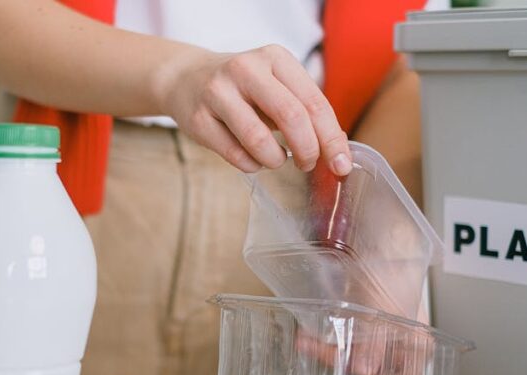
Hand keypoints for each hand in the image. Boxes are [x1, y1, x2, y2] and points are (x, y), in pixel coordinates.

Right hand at [157, 45, 352, 175]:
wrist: (186, 79)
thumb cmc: (243, 88)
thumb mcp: (276, 86)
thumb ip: (305, 112)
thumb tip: (338, 149)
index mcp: (275, 58)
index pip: (314, 102)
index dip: (331, 138)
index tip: (340, 164)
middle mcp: (246, 69)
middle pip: (291, 116)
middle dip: (308, 150)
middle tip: (308, 165)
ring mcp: (218, 92)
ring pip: (258, 139)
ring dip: (275, 159)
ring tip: (276, 159)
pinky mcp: (199, 119)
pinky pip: (234, 154)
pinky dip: (251, 164)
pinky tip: (253, 159)